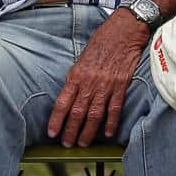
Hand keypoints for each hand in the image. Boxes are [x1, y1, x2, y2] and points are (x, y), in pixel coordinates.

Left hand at [47, 9, 148, 146]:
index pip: (62, 102)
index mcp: (76, 74)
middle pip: (77, 113)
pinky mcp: (121, 86)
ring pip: (94, 115)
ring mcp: (106, 85)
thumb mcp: (82, 57)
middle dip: (70, 131)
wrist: (124, 31)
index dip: (56, 120)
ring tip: (83, 143)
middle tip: (67, 144)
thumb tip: (71, 93)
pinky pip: (114, 108)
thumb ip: (77, 76)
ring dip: (88, 132)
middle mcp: (89, 82)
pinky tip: (107, 133)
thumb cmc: (102, 40)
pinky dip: (111, 123)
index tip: (52, 133)